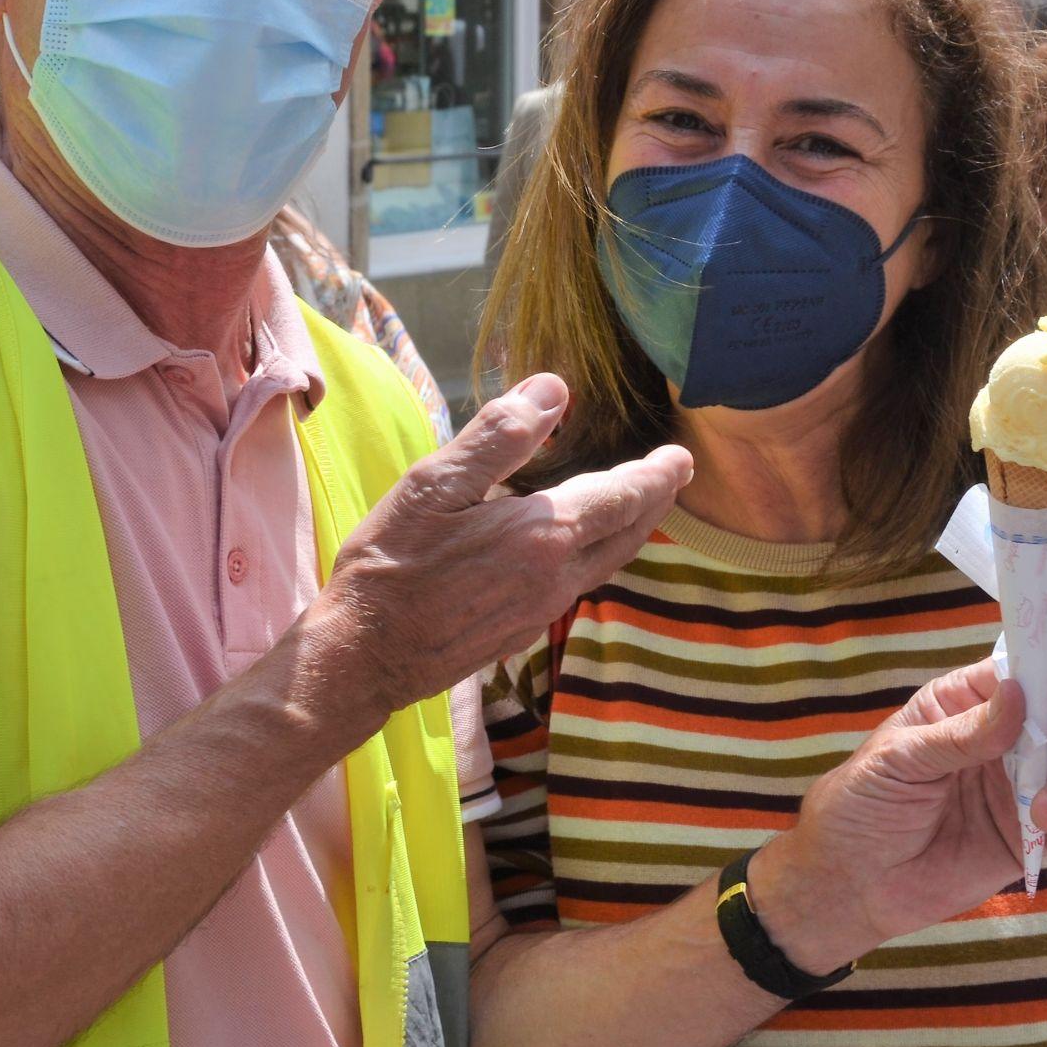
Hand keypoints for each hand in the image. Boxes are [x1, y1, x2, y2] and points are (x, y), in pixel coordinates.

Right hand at [300, 374, 691, 731]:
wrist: (366, 655)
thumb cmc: (391, 563)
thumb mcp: (435, 485)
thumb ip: (499, 436)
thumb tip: (554, 390)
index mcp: (543, 534)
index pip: (622, 496)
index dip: (656, 474)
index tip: (681, 455)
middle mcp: (557, 577)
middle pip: (626, 534)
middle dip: (655, 500)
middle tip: (674, 475)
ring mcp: (541, 611)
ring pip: (605, 563)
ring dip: (628, 530)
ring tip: (637, 507)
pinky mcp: (521, 632)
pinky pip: (577, 585)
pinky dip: (596, 555)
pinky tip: (578, 548)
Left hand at [750, 651, 1046, 973]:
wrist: (851, 882)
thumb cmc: (861, 804)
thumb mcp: (899, 759)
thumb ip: (960, 734)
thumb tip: (1018, 695)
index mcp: (965, 704)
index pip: (1024, 670)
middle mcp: (1001, 741)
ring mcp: (1017, 789)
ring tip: (1039, 813)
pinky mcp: (1026, 837)